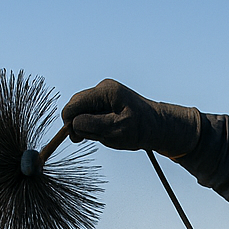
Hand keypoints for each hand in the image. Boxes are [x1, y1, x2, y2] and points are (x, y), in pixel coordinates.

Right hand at [61, 79, 201, 157]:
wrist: (158, 126)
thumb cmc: (142, 129)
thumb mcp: (117, 130)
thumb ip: (94, 125)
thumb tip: (73, 122)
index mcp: (105, 92)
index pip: (74, 105)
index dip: (70, 123)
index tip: (77, 139)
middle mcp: (102, 88)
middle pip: (76, 106)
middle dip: (77, 123)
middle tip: (86, 139)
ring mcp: (104, 93)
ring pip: (82, 110)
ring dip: (86, 124)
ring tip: (102, 134)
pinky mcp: (105, 101)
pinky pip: (90, 112)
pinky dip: (92, 123)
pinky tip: (104, 130)